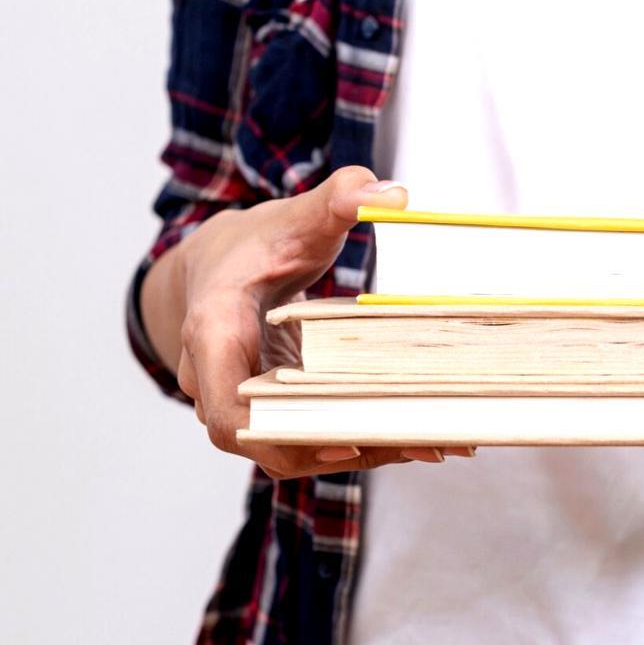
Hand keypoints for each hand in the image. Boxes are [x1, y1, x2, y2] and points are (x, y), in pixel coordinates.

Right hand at [171, 166, 471, 478]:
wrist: (221, 263)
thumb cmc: (257, 243)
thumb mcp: (296, 217)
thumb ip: (339, 199)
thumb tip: (391, 194)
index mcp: (213, 332)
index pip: (228, 411)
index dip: (277, 438)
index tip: (341, 442)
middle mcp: (215, 379)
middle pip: (269, 441)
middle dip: (343, 450)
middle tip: (419, 442)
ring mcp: (239, 401)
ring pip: (290, 447)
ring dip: (358, 450)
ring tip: (430, 443)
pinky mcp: (268, 409)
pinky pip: (304, 436)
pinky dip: (354, 439)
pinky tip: (411, 435)